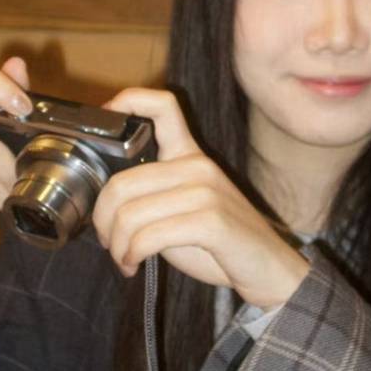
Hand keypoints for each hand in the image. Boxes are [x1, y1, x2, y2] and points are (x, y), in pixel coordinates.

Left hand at [91, 88, 309, 309]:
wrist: (269, 268)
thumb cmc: (221, 242)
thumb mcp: (186, 207)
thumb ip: (153, 193)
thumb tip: (105, 201)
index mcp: (190, 155)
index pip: (162, 106)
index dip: (127, 102)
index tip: (102, 127)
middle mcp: (198, 166)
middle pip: (122, 182)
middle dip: (102, 220)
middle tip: (107, 241)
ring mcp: (206, 192)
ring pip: (130, 215)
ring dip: (117, 245)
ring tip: (124, 258)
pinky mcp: (211, 222)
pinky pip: (149, 237)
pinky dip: (132, 255)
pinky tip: (134, 264)